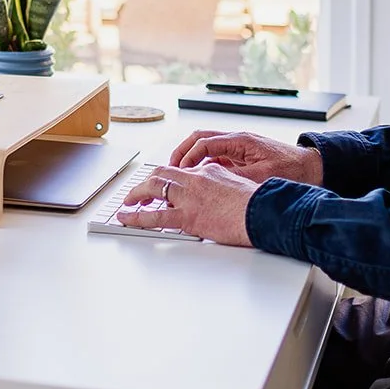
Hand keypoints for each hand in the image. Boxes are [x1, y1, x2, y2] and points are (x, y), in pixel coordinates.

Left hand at [115, 162, 255, 246]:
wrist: (263, 213)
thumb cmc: (257, 204)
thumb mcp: (237, 185)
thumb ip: (221, 183)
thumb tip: (214, 191)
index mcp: (208, 171)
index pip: (179, 170)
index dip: (165, 178)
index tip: (158, 185)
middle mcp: (195, 179)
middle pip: (161, 174)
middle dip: (145, 183)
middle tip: (137, 193)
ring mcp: (189, 197)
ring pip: (153, 189)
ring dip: (136, 195)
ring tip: (126, 204)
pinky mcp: (187, 216)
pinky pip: (155, 217)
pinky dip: (136, 217)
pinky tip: (126, 218)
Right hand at [169, 129, 323, 186]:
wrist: (313, 167)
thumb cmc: (293, 170)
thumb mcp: (262, 178)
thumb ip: (236, 179)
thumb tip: (214, 185)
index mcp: (240, 141)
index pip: (204, 142)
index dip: (187, 156)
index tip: (178, 170)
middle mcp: (237, 140)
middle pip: (200, 138)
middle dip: (182, 152)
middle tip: (169, 168)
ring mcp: (239, 147)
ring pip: (206, 146)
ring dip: (191, 158)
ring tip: (180, 175)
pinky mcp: (242, 156)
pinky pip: (216, 156)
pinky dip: (203, 165)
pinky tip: (199, 179)